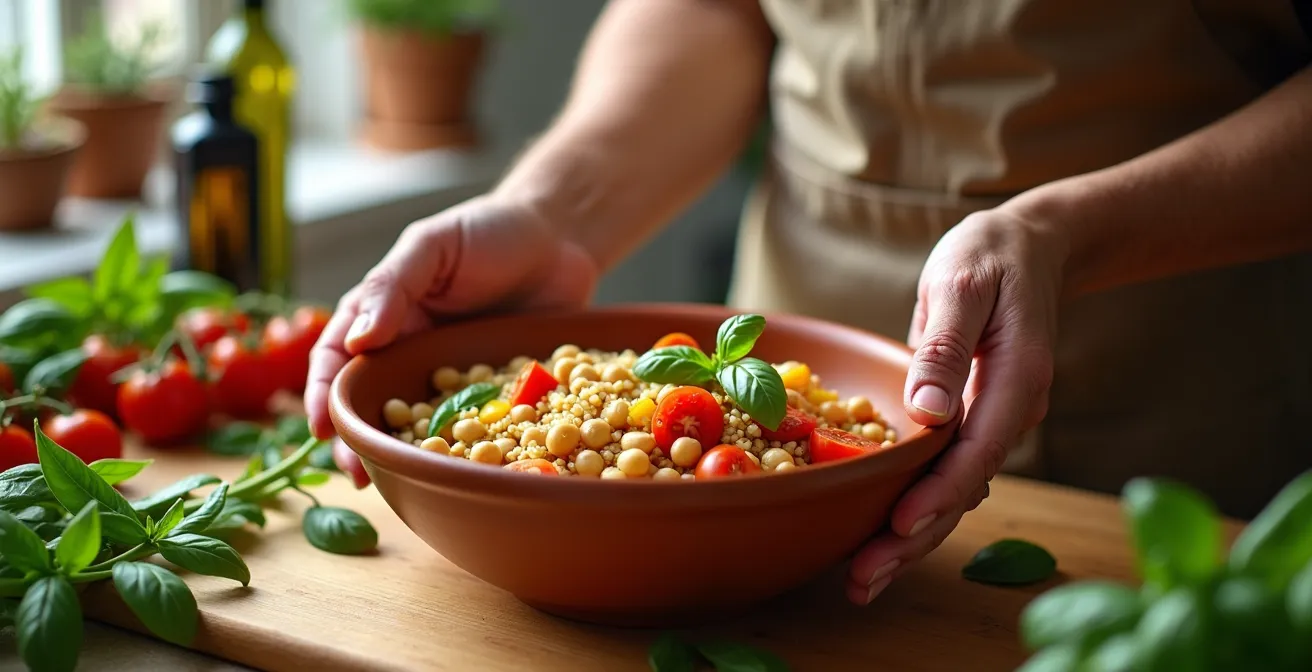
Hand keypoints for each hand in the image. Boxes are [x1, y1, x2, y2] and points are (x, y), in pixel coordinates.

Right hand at [303, 194, 599, 485]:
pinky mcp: (495, 391)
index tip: (321, 427)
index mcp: (383, 316)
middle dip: (357, 440)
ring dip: (402, 455)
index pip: (338, 360)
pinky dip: (464, 451)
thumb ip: (391, 287)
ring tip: (393, 483)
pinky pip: (476, 427)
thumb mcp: (432, 246)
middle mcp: (411, 352)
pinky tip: (460, 473)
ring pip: (418, 425)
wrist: (560, 237)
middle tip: (354, 473)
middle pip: (372, 403)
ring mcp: (453, 377)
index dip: (324, 395)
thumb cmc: (487, 231)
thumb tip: (357, 341)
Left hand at [844, 208, 1066, 603]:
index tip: (897, 526)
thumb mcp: (963, 284)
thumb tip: (928, 411)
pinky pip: (946, 473)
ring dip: (912, 538)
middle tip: (863, 580)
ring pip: (954, 492)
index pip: (975, 454)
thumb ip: (946, 346)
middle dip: (914, 539)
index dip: (935, 495)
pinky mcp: (973, 419)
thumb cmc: (989, 256)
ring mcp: (994, 421)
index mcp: (1016, 382)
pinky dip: (917, 507)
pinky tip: (883, 538)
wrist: (1028, 247)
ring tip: (863, 579)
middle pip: (963, 491)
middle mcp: (1009, 413)